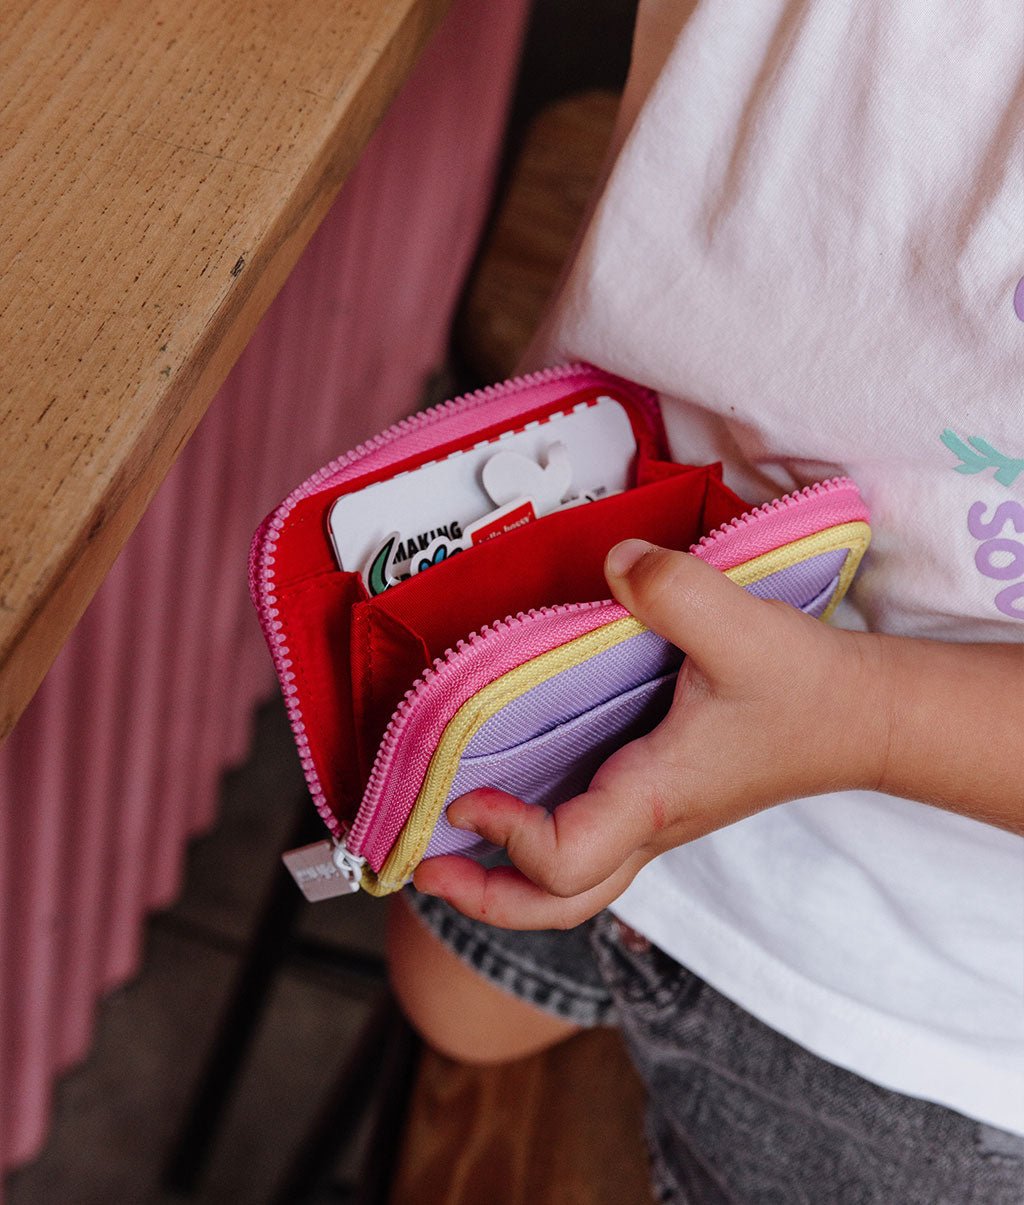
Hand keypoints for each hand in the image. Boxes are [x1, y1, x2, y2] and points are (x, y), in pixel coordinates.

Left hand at [413, 540, 887, 928]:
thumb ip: (673, 590)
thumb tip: (613, 564)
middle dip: (484, 897)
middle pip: (557, 904)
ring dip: (506, 876)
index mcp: (654, 796)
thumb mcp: (740, 626)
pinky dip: (539, 840)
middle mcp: (648, 822)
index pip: (563, 859)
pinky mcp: (661, 798)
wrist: (861, 716)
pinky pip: (589, 843)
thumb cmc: (805, 686)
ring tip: (453, 840)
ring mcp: (654, 818)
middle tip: (426, 864)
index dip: (506, 836)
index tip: (469, 792)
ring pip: (572, 884)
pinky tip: (515, 794)